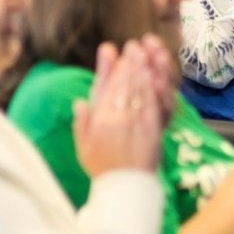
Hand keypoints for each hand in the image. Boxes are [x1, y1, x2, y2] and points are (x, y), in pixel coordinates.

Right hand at [74, 38, 165, 175]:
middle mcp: (120, 118)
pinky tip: (154, 76)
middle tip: (134, 47)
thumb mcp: (83, 146)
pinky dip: (153, 87)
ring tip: (144, 54)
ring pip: (140, 90)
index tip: (116, 52)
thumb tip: (80, 102)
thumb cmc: (102, 167)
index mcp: (101, 120)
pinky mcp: (153, 128)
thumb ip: (82, 122)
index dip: (114, 68)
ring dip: (142, 70)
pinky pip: (153, 103)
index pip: (109, 87)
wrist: (126, 186)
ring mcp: (138, 123)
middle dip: (131, 63)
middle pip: (126, 84)